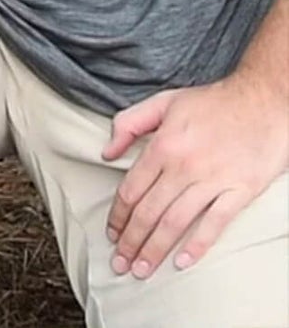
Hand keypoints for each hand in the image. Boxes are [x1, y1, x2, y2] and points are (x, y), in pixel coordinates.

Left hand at [102, 76, 288, 278]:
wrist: (262, 102)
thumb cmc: (212, 102)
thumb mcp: (163, 102)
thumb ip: (129, 123)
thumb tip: (107, 151)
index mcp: (163, 146)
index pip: (132, 189)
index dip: (118, 216)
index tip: (112, 233)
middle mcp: (184, 167)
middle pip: (150, 212)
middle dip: (131, 241)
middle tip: (120, 264)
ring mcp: (213, 181)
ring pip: (176, 222)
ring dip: (156, 249)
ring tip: (142, 269)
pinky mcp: (240, 192)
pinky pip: (215, 224)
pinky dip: (197, 245)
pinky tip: (182, 262)